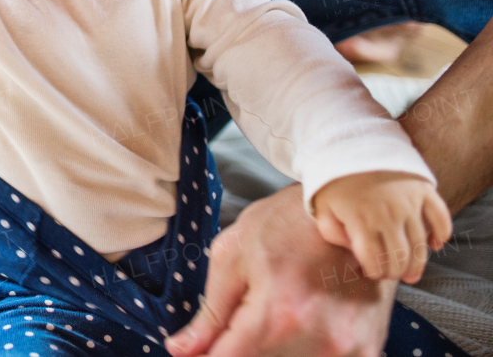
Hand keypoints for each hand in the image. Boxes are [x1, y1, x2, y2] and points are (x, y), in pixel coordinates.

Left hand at [166, 184, 395, 356]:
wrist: (348, 207)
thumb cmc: (284, 224)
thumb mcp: (232, 257)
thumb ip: (210, 314)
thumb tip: (181, 351)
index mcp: (278, 315)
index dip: (205, 356)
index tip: (195, 351)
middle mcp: (318, 341)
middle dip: (240, 347)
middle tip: (244, 314)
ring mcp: (349, 350)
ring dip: (272, 348)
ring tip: (277, 307)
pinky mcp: (367, 350)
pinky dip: (301, 349)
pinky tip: (299, 321)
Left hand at [311, 172, 451, 282]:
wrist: (351, 142)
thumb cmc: (334, 177)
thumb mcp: (321, 205)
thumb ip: (332, 232)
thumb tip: (353, 251)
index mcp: (362, 220)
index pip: (374, 261)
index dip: (374, 272)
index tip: (371, 273)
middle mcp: (389, 214)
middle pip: (400, 257)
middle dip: (395, 272)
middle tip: (391, 275)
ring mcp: (409, 202)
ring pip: (421, 244)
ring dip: (418, 263)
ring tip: (411, 274)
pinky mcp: (423, 190)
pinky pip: (441, 217)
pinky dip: (442, 234)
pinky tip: (435, 245)